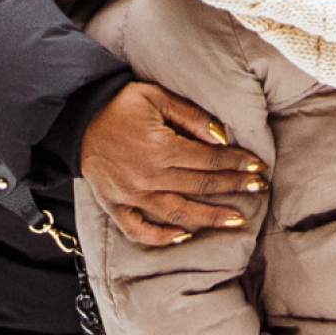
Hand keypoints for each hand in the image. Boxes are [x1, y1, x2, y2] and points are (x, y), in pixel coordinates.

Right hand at [82, 80, 264, 247]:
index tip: (258, 167)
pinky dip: (161, 237)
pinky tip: (183, 237)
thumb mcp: (157, 97)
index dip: (237, 164)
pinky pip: (139, 229)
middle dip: (233, 187)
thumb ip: (191, 117)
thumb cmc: (120, 104)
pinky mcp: (114, 205)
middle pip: (200, 186)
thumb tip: (221, 138)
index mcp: (160, 147)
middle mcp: (148, 176)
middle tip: (258, 189)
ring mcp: (131, 195)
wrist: (77, 118)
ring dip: (210, 218)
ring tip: (236, 220)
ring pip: (178, 213)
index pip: (209, 160)